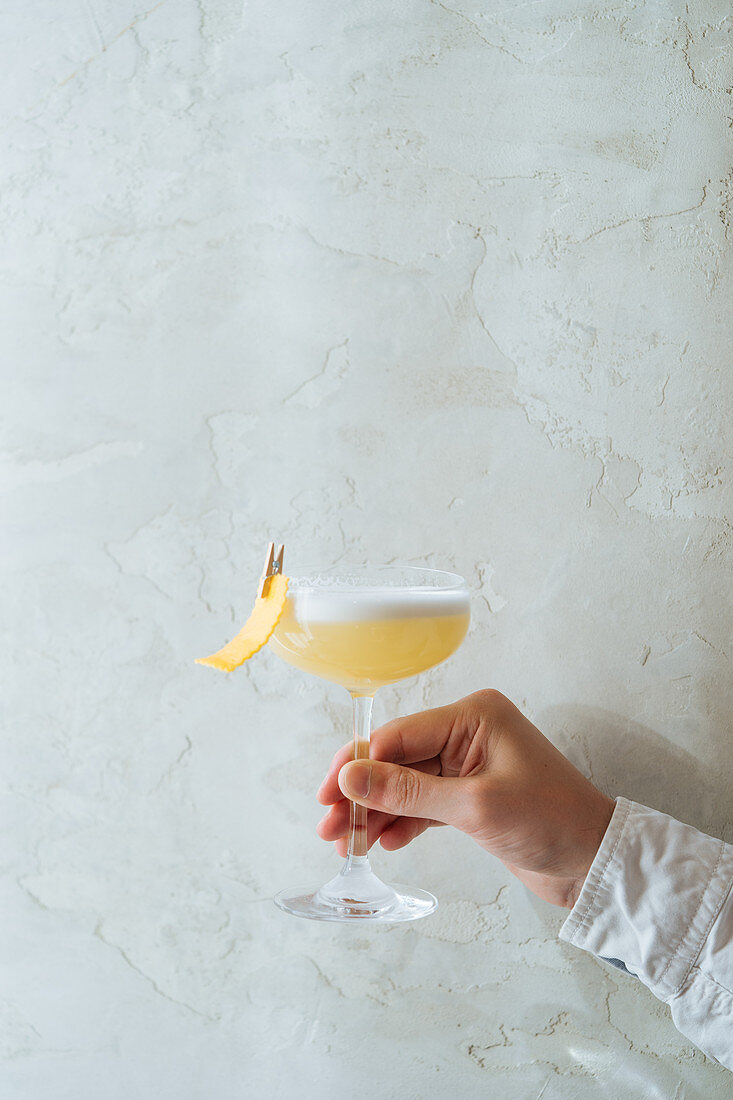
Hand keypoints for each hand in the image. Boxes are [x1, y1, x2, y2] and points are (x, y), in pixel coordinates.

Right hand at [317, 690, 615, 907]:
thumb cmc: (552, 822)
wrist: (597, 863)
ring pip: (406, 785)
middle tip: (330, 827)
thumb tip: (350, 779)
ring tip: (348, 844)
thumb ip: (407, 792)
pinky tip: (385, 843)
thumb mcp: (474, 807)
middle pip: (397, 760)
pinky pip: (425, 804)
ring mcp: (469, 766)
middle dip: (363, 793)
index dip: (358, 766)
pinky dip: (404, 823)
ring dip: (377, 813)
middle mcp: (468, 733)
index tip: (329, 797)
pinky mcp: (472, 798)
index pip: (399, 736)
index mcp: (473, 716)